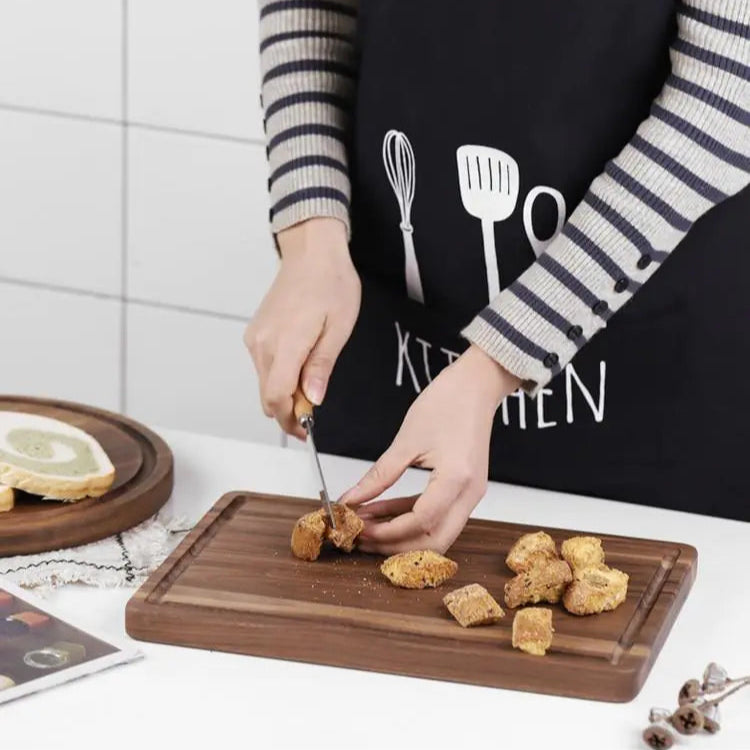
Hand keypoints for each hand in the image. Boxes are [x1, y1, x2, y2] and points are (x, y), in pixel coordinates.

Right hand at [245, 218, 360, 438]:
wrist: (311, 252)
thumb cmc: (331, 283)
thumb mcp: (338, 327)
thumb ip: (321, 366)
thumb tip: (312, 398)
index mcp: (286, 344)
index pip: (276, 398)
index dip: (291, 420)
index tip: (308, 429)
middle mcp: (263, 343)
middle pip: (267, 396)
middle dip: (289, 412)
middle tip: (314, 413)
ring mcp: (256, 338)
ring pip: (264, 383)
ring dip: (284, 394)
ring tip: (311, 387)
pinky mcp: (255, 333)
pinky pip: (263, 367)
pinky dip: (278, 376)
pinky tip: (299, 368)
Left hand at [342, 345, 520, 553]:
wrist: (476, 385)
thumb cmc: (447, 402)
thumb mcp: (406, 440)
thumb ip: (379, 475)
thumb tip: (352, 498)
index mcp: (456, 478)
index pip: (420, 522)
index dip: (387, 531)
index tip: (358, 528)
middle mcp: (469, 494)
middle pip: (434, 541)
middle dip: (395, 545)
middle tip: (361, 538)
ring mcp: (470, 494)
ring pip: (436, 533)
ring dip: (401, 534)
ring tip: (366, 525)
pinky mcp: (465, 489)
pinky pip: (438, 515)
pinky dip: (410, 518)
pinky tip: (382, 511)